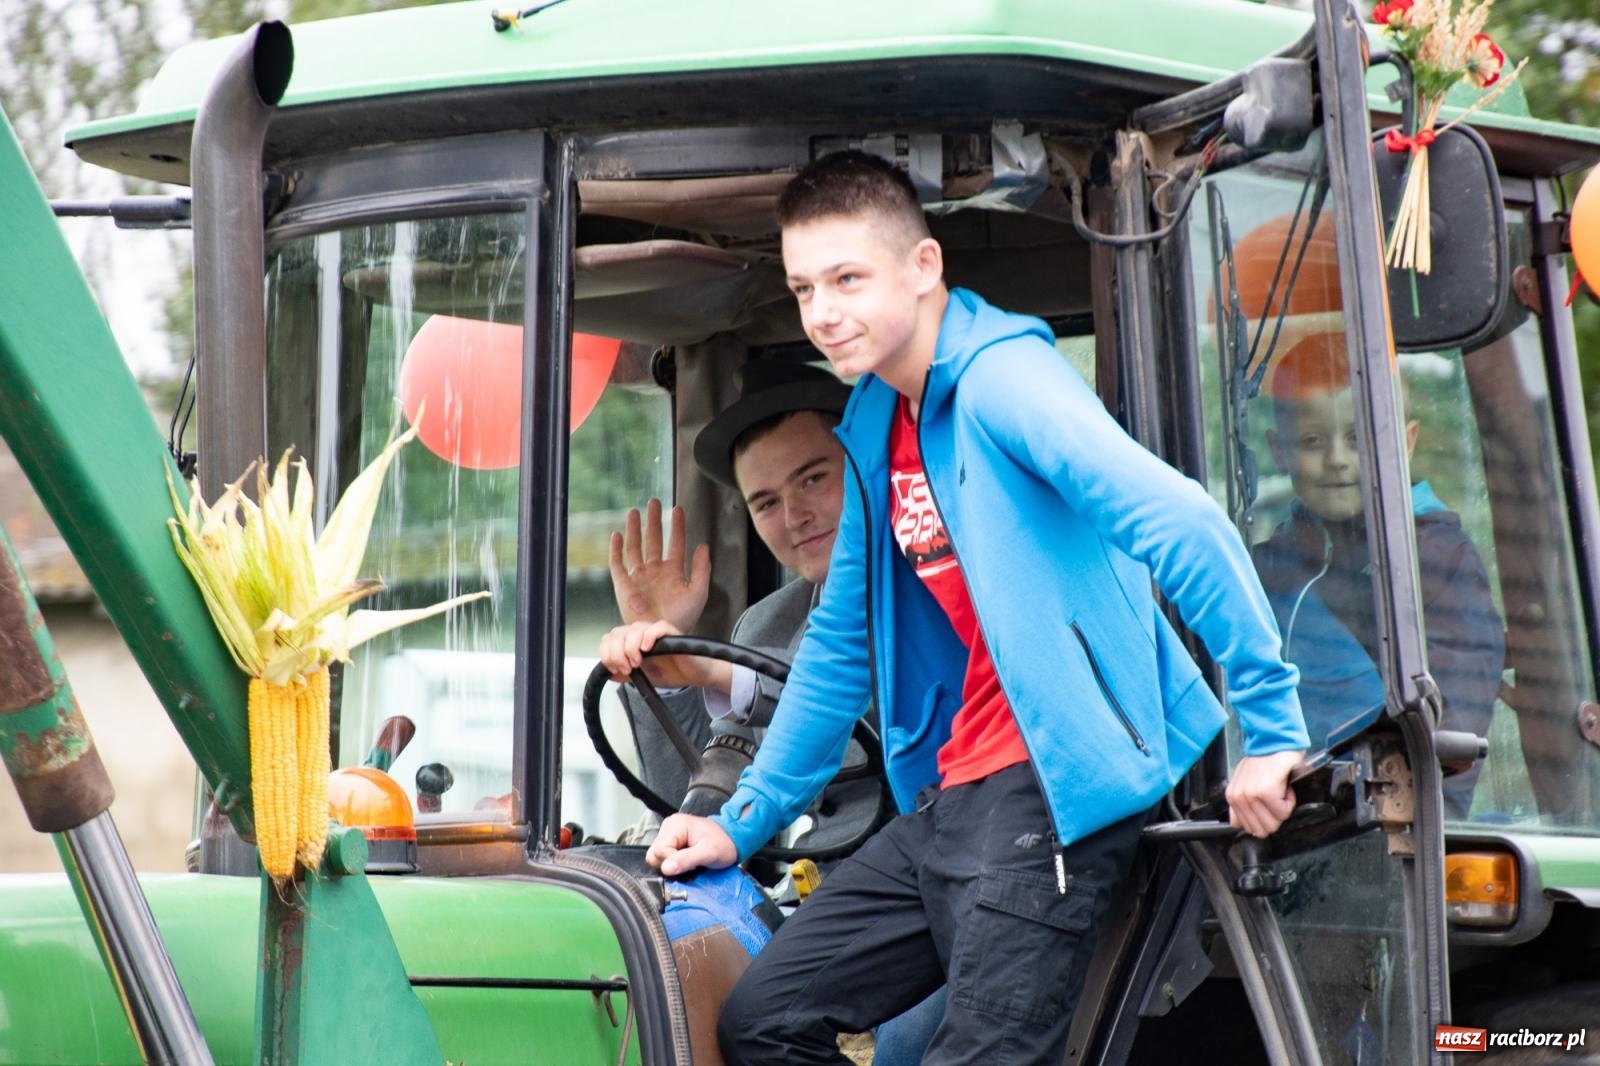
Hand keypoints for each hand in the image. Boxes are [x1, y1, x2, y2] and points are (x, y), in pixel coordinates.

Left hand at [599, 619, 731, 691]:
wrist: (694, 676)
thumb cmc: (670, 672)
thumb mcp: (641, 676)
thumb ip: (625, 674)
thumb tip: (608, 674)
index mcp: (632, 641)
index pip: (610, 637)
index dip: (607, 652)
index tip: (614, 668)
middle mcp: (642, 633)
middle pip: (618, 632)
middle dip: (617, 652)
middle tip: (626, 668)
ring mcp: (657, 631)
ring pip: (635, 629)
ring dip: (631, 647)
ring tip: (637, 663)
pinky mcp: (673, 633)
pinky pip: (659, 627)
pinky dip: (650, 635)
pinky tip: (647, 649)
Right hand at [610, 499, 710, 631]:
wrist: (661, 636)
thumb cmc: (681, 618)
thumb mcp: (698, 592)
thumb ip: (701, 569)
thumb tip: (703, 545)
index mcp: (674, 571)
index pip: (676, 542)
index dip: (677, 526)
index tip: (678, 509)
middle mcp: (655, 570)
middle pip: (654, 539)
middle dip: (654, 521)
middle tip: (654, 502)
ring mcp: (639, 576)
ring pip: (635, 547)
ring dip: (635, 529)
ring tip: (634, 511)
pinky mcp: (624, 585)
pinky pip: (618, 564)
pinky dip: (616, 550)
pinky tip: (616, 535)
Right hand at [646, 813, 737, 876]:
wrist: (733, 839)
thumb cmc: (724, 843)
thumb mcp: (708, 853)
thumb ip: (687, 859)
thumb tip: (666, 868)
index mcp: (674, 825)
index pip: (660, 851)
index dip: (673, 863)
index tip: (690, 865)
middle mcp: (668, 827)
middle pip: (655, 855)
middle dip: (671, 865)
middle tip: (690, 864)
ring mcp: (669, 835)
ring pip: (657, 859)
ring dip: (673, 865)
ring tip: (690, 863)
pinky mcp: (672, 843)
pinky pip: (664, 859)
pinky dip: (674, 864)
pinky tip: (687, 861)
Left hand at [1226, 750, 1304, 837]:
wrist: (1274, 742)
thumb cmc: (1264, 761)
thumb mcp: (1245, 783)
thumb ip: (1240, 804)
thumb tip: (1237, 824)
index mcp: (1232, 797)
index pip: (1248, 828)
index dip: (1265, 818)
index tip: (1268, 802)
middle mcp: (1239, 798)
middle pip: (1262, 830)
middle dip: (1275, 816)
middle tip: (1275, 797)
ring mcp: (1251, 795)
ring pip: (1274, 823)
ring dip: (1283, 808)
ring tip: (1279, 791)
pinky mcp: (1266, 793)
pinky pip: (1283, 812)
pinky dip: (1289, 801)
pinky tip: (1284, 787)